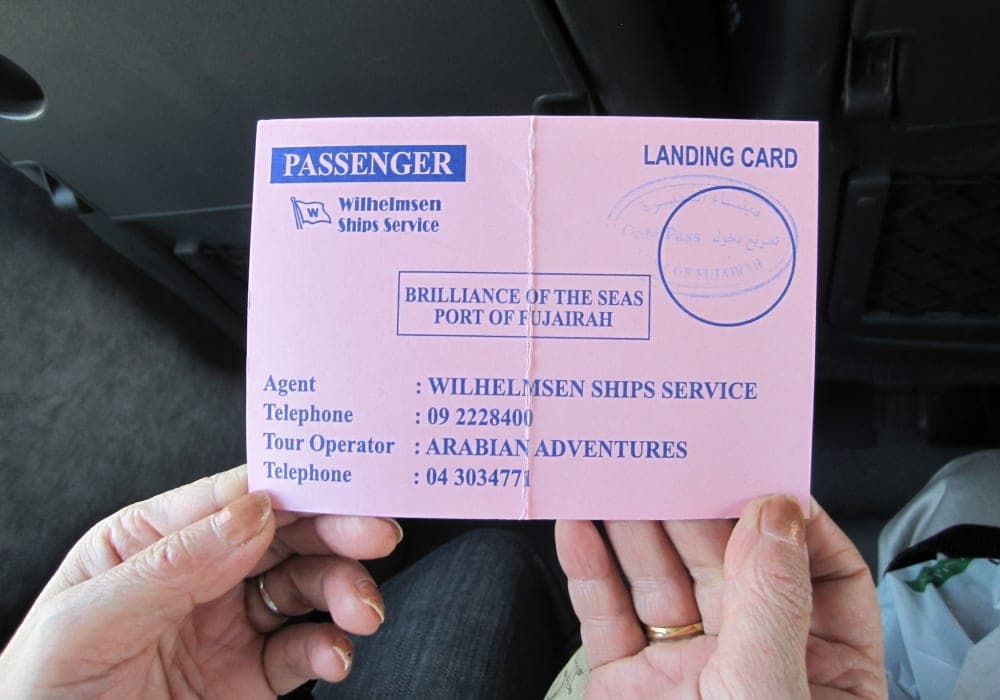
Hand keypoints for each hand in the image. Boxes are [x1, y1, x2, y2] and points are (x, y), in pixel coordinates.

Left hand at [0, 465, 401, 697]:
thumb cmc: (43, 688)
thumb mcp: (87, 619)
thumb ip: (172, 564)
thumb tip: (254, 513)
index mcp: (155, 538)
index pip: (236, 496)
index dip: (296, 484)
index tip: (346, 484)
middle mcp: (200, 572)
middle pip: (284, 535)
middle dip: (336, 531)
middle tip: (376, 537)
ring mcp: (227, 624)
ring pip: (304, 586)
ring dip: (343, 589)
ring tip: (362, 611)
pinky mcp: (248, 678)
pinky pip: (301, 651)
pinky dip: (329, 649)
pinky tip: (334, 655)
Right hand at [555, 496, 886, 697]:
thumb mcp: (769, 696)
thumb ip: (772, 603)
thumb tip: (775, 516)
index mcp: (819, 672)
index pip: (822, 576)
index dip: (793, 525)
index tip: (760, 484)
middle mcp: (752, 664)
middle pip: (728, 564)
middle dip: (696, 509)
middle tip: (667, 460)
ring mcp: (684, 672)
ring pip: (662, 580)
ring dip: (635, 527)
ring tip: (615, 478)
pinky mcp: (625, 684)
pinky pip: (607, 615)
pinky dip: (589, 571)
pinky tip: (579, 530)